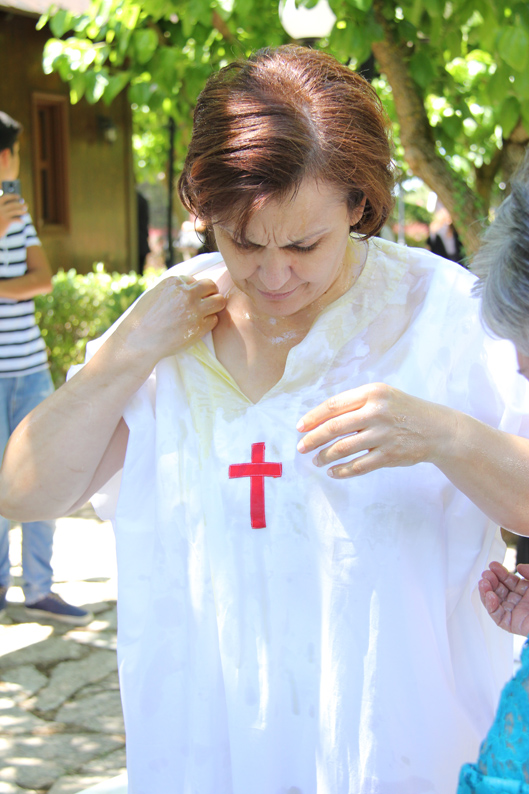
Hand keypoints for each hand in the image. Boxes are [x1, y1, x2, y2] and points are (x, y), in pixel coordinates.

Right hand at [0, 193, 25, 236]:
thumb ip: (4, 209)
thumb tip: (17, 205)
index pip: (5, 197)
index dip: (13, 196)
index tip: (18, 196)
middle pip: (12, 204)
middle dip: (20, 204)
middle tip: (26, 205)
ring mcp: (3, 214)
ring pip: (15, 211)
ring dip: (22, 211)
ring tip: (26, 212)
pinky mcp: (6, 221)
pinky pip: (16, 219)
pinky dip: (20, 220)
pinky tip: (22, 222)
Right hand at [112, 275, 225, 373]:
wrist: (139, 339)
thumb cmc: (143, 318)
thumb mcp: (155, 293)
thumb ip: (174, 289)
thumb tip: (191, 286)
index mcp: (174, 282)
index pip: (194, 280)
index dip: (193, 290)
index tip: (187, 300)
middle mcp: (186, 293)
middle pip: (211, 286)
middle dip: (210, 293)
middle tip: (203, 303)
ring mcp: (194, 310)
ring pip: (219, 301)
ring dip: (214, 306)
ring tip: (205, 313)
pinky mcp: (199, 327)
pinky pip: (214, 320)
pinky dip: (208, 322)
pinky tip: (197, 326)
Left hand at [296, 382, 450, 477]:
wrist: (438, 429)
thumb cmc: (404, 410)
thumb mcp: (383, 396)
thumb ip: (355, 403)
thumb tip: (320, 419)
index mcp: (372, 393)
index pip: (333, 405)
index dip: (313, 417)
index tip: (299, 427)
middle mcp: (377, 412)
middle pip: (334, 427)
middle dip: (312, 439)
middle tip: (301, 448)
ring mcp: (383, 435)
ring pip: (343, 448)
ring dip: (324, 457)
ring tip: (317, 461)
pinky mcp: (390, 455)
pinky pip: (358, 466)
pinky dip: (342, 471)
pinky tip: (333, 472)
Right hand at [479, 561, 528, 636]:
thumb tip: (519, 567)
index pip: (511, 581)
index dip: (501, 573)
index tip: (493, 565)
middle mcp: (522, 603)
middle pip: (501, 591)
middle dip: (492, 581)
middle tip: (486, 574)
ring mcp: (517, 614)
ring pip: (496, 602)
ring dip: (487, 592)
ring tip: (484, 582)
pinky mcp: (513, 625)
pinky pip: (498, 616)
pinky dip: (491, 606)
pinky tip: (489, 595)